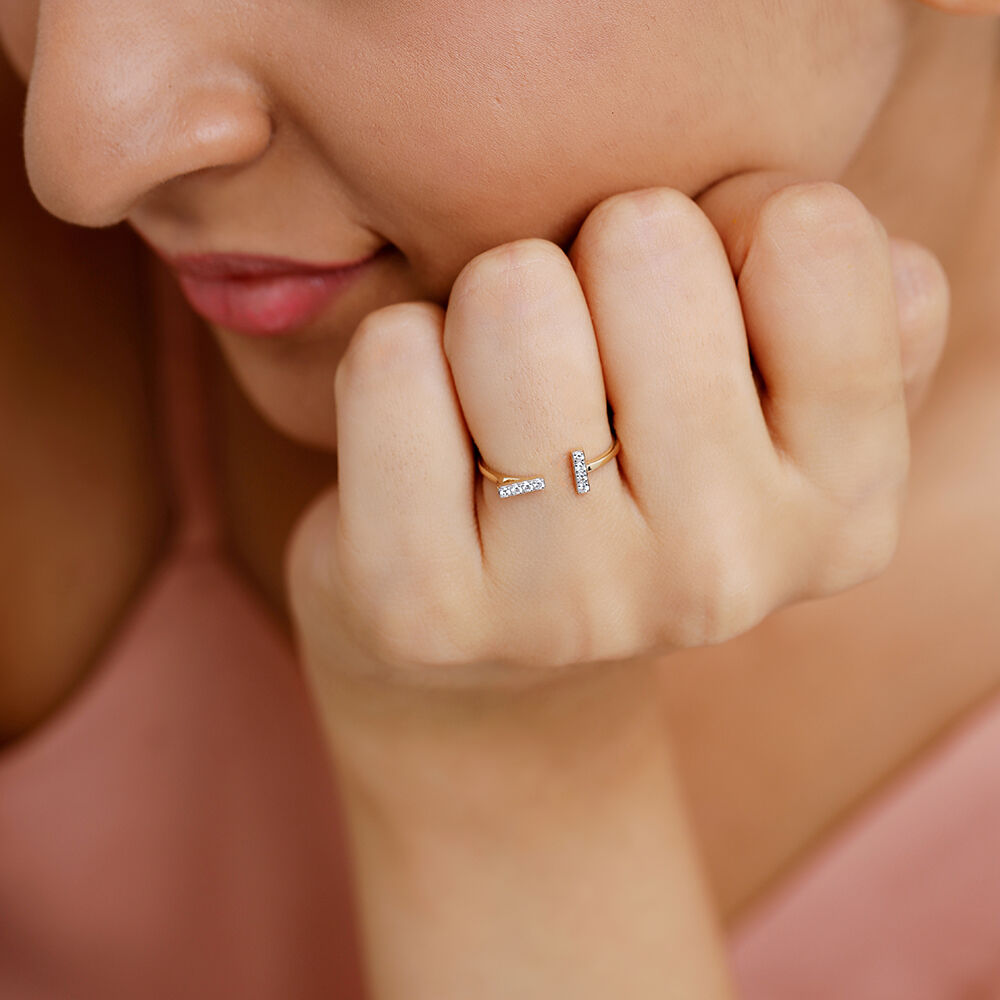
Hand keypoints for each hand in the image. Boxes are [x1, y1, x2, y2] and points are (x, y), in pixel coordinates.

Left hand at [285, 173, 948, 699]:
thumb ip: (837, 303)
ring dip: (490, 307)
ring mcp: (572, 607)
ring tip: (501, 393)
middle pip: (644, 242)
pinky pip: (393, 359)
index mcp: (842, 507)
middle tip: (577, 353)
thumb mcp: (773, 398)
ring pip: (511, 296)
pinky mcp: (425, 610)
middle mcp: (725, 573)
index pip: (813, 239)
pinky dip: (398, 358)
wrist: (496, 656)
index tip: (683, 301)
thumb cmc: (635, 483)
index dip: (727, 223)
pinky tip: (428, 436)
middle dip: (593, 259)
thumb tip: (808, 224)